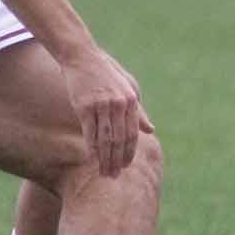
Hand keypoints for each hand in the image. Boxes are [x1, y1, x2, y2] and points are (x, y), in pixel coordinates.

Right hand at [61, 47, 153, 176]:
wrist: (83, 58)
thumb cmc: (107, 74)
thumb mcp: (128, 88)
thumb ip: (138, 111)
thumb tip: (151, 130)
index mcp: (132, 100)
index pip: (133, 133)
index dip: (129, 152)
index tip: (126, 167)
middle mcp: (119, 103)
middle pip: (120, 139)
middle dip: (117, 160)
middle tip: (114, 176)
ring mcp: (102, 104)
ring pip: (106, 138)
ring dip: (105, 159)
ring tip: (104, 172)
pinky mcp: (85, 106)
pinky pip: (90, 132)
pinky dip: (92, 148)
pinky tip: (92, 159)